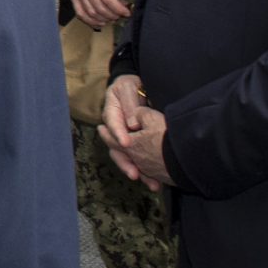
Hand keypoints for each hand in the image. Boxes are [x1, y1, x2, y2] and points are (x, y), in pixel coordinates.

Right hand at [64, 0, 128, 25]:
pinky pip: (80, 12)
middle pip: (100, 9)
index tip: (127, 12)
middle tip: (121, 16)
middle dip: (112, 16)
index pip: (108, 0)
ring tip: (112, 19)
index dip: (119, 9)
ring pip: (91, 13)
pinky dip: (89, 20)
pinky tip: (99, 23)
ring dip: (102, 19)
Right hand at [100, 75, 171, 190]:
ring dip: (136, 170)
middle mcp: (116, 129)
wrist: (138, 88)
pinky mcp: (135, 145)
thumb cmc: (131, 85)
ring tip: (149, 183)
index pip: (113, 125)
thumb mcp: (128, 87)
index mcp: (111, 113)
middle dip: (126, 162)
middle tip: (135, 173)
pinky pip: (138, 159)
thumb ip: (130, 102)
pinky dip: (146, 171)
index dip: (119, 135)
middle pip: (116, 148)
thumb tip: (131, 122)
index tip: (127, 144)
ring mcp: (125, 138)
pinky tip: (155, 181)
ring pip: (127, 157)